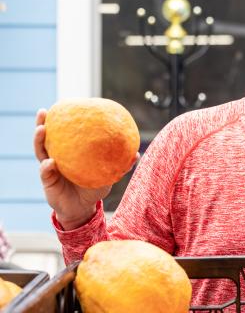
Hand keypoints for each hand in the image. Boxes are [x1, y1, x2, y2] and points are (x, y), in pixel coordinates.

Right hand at [34, 109, 111, 229]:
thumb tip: (136, 153)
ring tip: (41, 129)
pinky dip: (46, 167)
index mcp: (69, 152)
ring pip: (40, 151)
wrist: (83, 208)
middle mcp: (56, 157)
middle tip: (43, 112)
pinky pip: (45, 173)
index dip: (59, 120)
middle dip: (42, 123)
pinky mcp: (47, 182)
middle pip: (45, 137)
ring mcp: (49, 168)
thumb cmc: (93, 187)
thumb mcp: (107, 174)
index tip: (60, 105)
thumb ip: (119, 164)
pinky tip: (50, 163)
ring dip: (39, 140)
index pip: (62, 133)